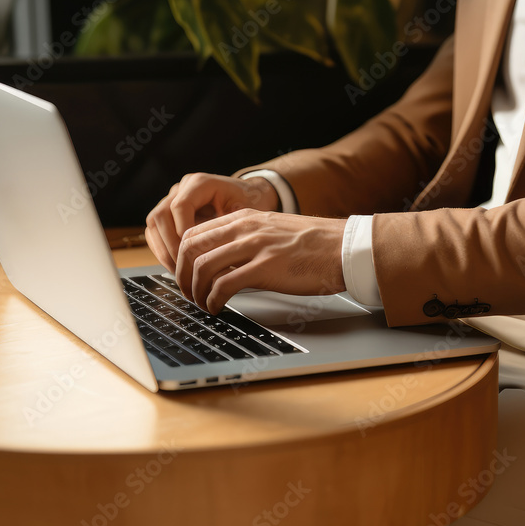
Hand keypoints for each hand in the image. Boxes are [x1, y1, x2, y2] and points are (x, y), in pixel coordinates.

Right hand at [145, 173, 278, 271]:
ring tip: (180, 271)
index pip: (179, 206)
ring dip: (164, 251)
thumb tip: (217, 250)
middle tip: (184, 268)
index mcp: (200, 183)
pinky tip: (177, 267)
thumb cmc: (249, 202)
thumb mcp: (248, 210)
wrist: (249, 196)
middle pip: (160, 215)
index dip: (183, 232)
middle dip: (171, 246)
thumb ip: (232, 226)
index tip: (195, 253)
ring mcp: (172, 200)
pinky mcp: (169, 214)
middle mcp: (182, 188)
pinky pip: (155, 233)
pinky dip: (163, 251)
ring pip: (154, 225)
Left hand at [175, 209, 346, 313]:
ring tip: (203, 305)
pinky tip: (218, 308)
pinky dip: (213, 300)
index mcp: (244, 217)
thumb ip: (246, 240)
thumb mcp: (272, 230)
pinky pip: (223, 286)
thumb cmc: (313, 245)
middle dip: (181, 276)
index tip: (185, 276)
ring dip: (195, 292)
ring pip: (202, 268)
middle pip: (191, 249)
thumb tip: (224, 263)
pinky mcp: (265, 268)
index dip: (181, 258)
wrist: (343, 247)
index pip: (195, 233)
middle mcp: (244, 229)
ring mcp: (254, 247)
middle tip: (188, 294)